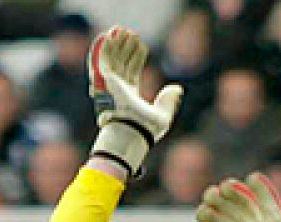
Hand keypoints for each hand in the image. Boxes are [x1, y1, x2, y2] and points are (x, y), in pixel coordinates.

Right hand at [87, 27, 181, 179]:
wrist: (133, 131)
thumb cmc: (147, 129)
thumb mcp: (163, 115)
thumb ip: (169, 101)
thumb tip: (177, 88)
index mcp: (130, 97)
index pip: (132, 72)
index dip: (136, 58)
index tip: (142, 46)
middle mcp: (118, 91)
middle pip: (121, 63)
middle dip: (126, 48)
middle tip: (132, 34)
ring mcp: (111, 86)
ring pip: (112, 59)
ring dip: (117, 44)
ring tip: (123, 30)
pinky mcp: (105, 81)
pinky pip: (103, 60)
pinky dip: (106, 47)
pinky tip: (111, 36)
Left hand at [188, 173, 280, 221]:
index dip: (208, 216)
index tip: (202, 211)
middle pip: (229, 210)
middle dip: (218, 200)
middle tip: (210, 193)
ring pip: (246, 202)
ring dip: (236, 191)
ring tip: (226, 185)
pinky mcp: (277, 218)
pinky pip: (269, 200)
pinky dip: (262, 188)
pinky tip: (252, 178)